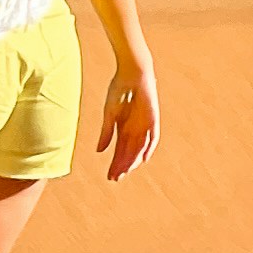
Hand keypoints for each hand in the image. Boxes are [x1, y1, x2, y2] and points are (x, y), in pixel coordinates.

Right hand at [97, 62, 162, 179]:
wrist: (132, 74)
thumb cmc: (118, 89)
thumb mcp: (109, 113)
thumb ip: (106, 132)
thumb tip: (99, 151)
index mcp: (122, 127)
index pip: (119, 150)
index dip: (114, 163)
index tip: (109, 176)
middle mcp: (134, 129)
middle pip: (128, 152)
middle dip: (121, 166)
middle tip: (115, 179)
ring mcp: (144, 124)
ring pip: (139, 148)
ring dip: (132, 161)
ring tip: (124, 172)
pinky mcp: (153, 119)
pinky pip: (152, 138)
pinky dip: (148, 149)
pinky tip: (142, 160)